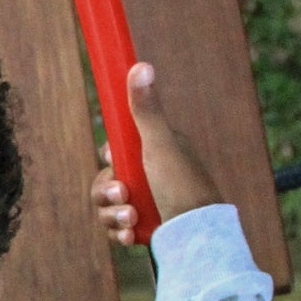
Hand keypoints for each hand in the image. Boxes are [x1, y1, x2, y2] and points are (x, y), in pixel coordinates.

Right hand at [93, 62, 221, 242]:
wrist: (197, 233)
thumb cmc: (182, 184)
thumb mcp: (159, 143)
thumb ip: (145, 110)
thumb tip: (140, 65)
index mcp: (151, 153)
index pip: (113, 152)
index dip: (108, 160)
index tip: (114, 162)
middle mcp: (146, 177)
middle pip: (103, 183)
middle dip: (107, 193)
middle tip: (123, 196)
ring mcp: (143, 204)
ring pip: (105, 208)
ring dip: (113, 215)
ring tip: (132, 220)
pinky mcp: (141, 229)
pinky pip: (115, 230)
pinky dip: (121, 233)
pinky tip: (134, 235)